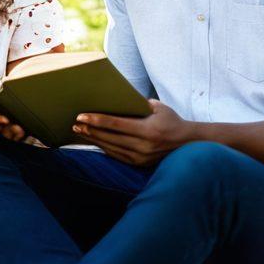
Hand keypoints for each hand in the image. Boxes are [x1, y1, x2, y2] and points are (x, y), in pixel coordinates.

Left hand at [71, 100, 195, 165]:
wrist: (188, 143)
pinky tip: (95, 141)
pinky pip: (117, 156)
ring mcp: (141, 158)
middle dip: (90, 131)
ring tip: (80, 132)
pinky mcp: (140, 164)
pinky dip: (105, 148)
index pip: (116, 125)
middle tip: (75, 124)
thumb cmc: (171, 120)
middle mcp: (143, 146)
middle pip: (110, 138)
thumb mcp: (158, 107)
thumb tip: (115, 99)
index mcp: (148, 130)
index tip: (81, 116)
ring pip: (111, 148)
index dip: (97, 121)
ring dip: (94, 140)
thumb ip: (138, 104)